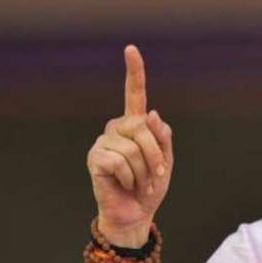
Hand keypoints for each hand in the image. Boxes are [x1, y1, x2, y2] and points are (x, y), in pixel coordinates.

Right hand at [86, 45, 172, 246]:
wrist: (136, 213)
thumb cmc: (151, 185)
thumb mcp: (166, 160)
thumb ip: (162, 137)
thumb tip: (151, 114)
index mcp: (136, 125)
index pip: (135, 94)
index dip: (134, 71)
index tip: (131, 49)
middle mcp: (117, 128)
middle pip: (143, 128)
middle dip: (155, 156)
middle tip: (154, 176)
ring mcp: (104, 141)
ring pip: (134, 149)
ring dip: (143, 172)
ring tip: (138, 182)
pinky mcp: (95, 158)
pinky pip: (121, 163)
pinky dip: (130, 179)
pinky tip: (123, 184)